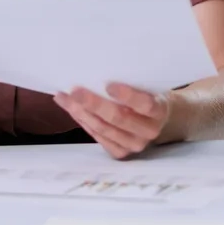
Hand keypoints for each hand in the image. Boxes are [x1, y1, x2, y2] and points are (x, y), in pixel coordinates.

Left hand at [54, 83, 170, 159]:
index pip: (145, 104)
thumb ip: (132, 83)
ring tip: (64, 97)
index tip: (108, 85)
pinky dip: (83, 122)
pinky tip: (71, 109)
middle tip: (74, 90)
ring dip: (80, 112)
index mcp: (159, 111)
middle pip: (118, 118)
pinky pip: (98, 137)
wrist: (158, 120)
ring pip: (103, 129)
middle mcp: (148, 131)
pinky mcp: (121, 153)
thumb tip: (99, 72)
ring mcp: (134, 145)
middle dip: (93, 104)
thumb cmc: (148, 96)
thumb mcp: (148, 87)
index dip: (127, 95)